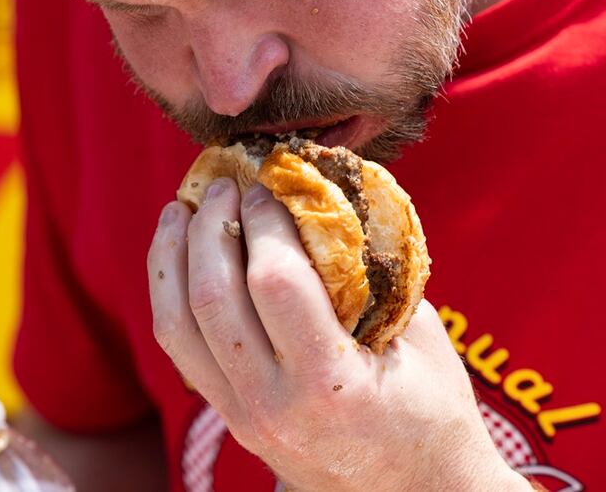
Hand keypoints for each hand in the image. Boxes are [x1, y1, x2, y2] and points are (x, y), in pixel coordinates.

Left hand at [148, 177, 533, 490]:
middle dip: (212, 226)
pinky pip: (181, 350)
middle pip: (212, 298)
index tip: (270, 182)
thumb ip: (375, 272)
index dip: (265, 220)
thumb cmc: (434, 413)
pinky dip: (171, 295)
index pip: (275, 282)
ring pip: (178, 325)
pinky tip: (179, 260)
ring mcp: (243, 419)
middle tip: (227, 183)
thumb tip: (334, 202)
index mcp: (332, 383)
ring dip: (173, 257)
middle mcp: (273, 405)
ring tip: (182, 210)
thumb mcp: (421, 337)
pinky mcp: (230, 421)